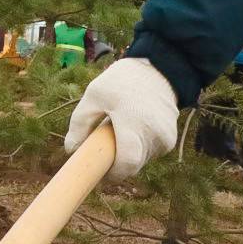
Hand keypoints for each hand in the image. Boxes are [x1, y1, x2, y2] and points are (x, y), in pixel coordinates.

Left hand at [64, 56, 179, 177]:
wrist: (159, 69)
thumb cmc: (122, 81)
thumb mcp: (95, 95)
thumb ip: (80, 123)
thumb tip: (71, 150)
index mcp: (133, 123)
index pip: (128, 163)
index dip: (114, 174)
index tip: (101, 173)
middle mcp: (154, 133)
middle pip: (133, 164)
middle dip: (118, 163)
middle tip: (106, 149)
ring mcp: (166, 137)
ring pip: (143, 160)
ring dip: (130, 154)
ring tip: (122, 131)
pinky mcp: (171, 138)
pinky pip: (152, 152)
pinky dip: (141, 147)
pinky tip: (136, 129)